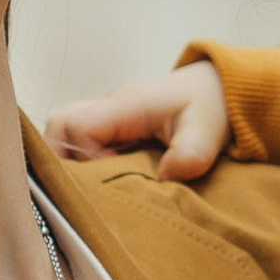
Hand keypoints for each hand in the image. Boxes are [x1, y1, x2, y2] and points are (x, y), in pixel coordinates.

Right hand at [46, 62, 228, 180]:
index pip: (76, 126)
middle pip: (58, 127)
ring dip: (73, 164)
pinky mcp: (112, 131)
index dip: (85, 157)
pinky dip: (85, 165)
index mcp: (126, 105)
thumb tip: (166, 175)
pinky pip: (80, 144)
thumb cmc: (212, 106)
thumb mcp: (209, 132)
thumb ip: (191, 153)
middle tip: (93, 188)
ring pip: (64, 136)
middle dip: (64, 162)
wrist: (221, 90)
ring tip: (98, 189)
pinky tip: (108, 184)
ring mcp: (107, 119)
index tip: (112, 177)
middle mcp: (108, 109)